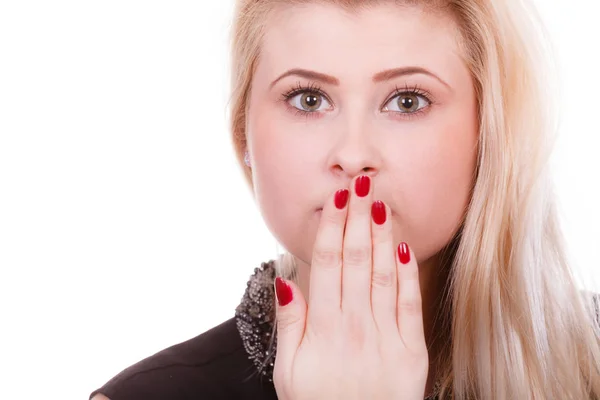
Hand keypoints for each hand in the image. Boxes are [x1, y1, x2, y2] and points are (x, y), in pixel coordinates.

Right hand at [272, 175, 428, 399]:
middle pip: (357, 260)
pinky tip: (405, 246)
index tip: (337, 198)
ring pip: (384, 274)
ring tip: (381, 203)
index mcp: (324, 327)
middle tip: (362, 183)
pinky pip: (410, 304)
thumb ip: (288, 324)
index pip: (328, 264)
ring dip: (383, 236)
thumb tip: (286, 281)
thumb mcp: (287, 371)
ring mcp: (387, 336)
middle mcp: (356, 325)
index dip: (333, 227)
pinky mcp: (412, 350)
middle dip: (358, 218)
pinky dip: (408, 274)